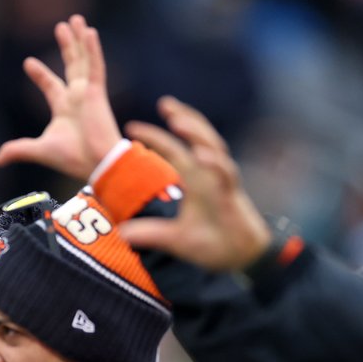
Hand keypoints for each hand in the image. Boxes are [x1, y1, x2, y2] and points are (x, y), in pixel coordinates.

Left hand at [0, 14, 121, 179]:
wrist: (97, 163)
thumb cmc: (73, 158)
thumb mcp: (40, 150)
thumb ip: (19, 150)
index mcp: (64, 108)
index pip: (50, 85)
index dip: (39, 73)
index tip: (28, 63)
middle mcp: (77, 97)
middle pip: (71, 65)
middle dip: (66, 46)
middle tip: (60, 27)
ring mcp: (88, 93)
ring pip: (83, 60)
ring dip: (79, 40)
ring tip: (75, 20)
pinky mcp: (98, 93)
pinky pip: (96, 66)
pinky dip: (92, 50)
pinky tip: (89, 32)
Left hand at [114, 97, 272, 270]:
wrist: (241, 259)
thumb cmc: (212, 244)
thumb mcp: (174, 239)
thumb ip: (151, 233)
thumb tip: (122, 234)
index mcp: (194, 179)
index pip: (174, 150)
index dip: (156, 137)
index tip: (132, 126)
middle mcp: (208, 174)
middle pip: (197, 137)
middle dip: (183, 118)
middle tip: (165, 103)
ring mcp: (222, 182)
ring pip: (213, 148)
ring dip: (196, 133)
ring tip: (178, 121)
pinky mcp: (233, 195)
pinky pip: (225, 175)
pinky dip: (215, 164)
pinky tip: (201, 155)